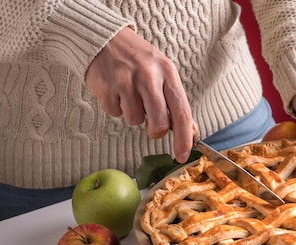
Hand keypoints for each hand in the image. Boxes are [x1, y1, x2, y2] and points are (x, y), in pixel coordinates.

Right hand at [86, 27, 193, 161]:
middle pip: (159, 124)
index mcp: (168, 74)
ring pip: (135, 121)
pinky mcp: (106, 87)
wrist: (105, 38)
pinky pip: (115, 113)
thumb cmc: (138, 60)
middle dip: (155, 131)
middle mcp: (149, 77)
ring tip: (129, 94)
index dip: (184, 139)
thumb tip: (191, 130)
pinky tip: (116, 90)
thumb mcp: (163, 73)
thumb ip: (175, 101)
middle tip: (151, 125)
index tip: (182, 156)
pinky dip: (116, 107)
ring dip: (132, 114)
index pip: (182, 113)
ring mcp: (126, 81)